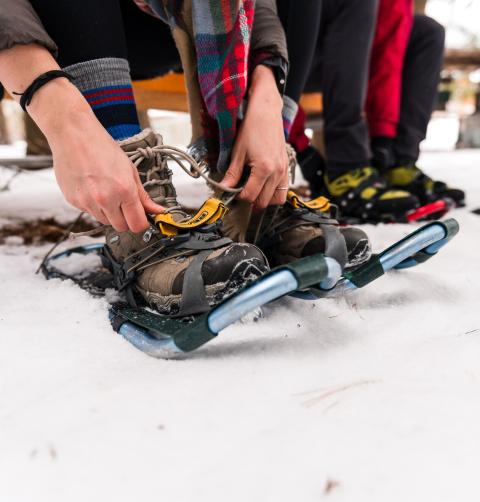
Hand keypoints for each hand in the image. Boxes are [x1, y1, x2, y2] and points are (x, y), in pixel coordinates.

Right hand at [0, 45, 163, 232]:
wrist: (72, 134)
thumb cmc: (102, 147)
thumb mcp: (130, 170)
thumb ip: (143, 196)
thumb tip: (157, 211)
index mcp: (124, 190)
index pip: (137, 225)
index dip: (142, 223)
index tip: (142, 218)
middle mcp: (105, 199)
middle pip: (121, 227)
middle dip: (126, 219)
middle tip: (125, 204)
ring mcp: (87, 202)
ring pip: (105, 222)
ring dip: (110, 213)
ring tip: (107, 192)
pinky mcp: (74, 201)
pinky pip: (90, 213)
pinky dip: (94, 206)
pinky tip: (93, 188)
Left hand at [222, 65, 288, 209]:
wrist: (266, 111)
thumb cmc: (252, 128)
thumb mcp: (238, 152)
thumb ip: (232, 174)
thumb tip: (224, 188)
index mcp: (264, 169)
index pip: (250, 195)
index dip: (239, 197)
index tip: (232, 192)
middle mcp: (277, 172)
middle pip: (264, 201)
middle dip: (251, 201)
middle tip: (241, 193)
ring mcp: (284, 170)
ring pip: (277, 199)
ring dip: (265, 199)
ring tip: (253, 192)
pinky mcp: (286, 167)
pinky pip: (283, 189)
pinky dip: (274, 192)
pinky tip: (263, 186)